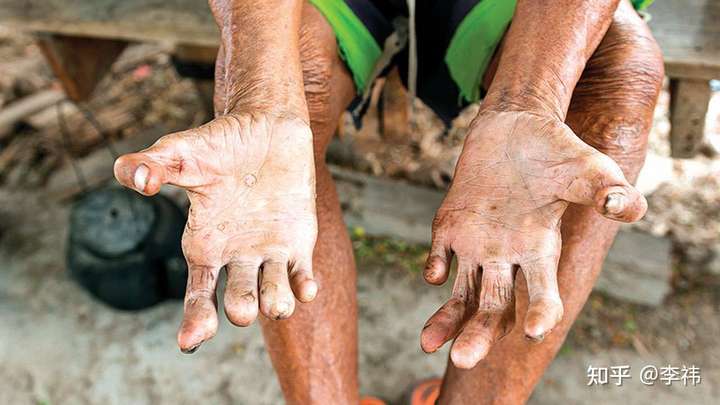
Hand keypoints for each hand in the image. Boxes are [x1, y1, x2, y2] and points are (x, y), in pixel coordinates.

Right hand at [114, 113, 317, 352]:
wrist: (266, 124)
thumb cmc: (220, 142)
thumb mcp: (180, 151)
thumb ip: (152, 165)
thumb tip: (132, 178)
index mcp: (205, 245)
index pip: (198, 293)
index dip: (194, 319)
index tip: (190, 342)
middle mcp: (236, 256)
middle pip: (237, 302)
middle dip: (241, 310)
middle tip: (242, 307)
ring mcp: (269, 252)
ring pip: (273, 296)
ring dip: (276, 304)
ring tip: (276, 303)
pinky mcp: (299, 241)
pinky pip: (302, 276)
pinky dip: (305, 287)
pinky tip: (306, 288)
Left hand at [420, 110, 645, 367]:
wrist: (513, 126)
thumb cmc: (557, 149)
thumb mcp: (589, 168)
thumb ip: (607, 189)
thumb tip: (628, 207)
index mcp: (541, 251)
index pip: (542, 294)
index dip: (540, 312)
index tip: (534, 329)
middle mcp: (507, 256)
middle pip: (492, 307)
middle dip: (479, 334)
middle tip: (464, 361)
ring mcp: (476, 244)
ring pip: (461, 293)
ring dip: (447, 320)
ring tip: (429, 345)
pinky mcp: (450, 226)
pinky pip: (438, 257)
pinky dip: (434, 266)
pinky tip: (435, 271)